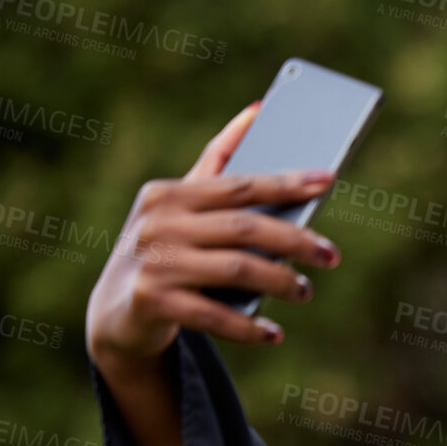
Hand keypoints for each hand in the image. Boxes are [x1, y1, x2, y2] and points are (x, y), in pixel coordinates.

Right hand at [85, 102, 342, 373]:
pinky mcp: (151, 301)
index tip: (328, 181)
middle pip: (245, 228)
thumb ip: (217, 162)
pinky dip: (249, 327)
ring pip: (237, 269)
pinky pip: (215, 315)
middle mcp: (159, 224)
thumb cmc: (165, 248)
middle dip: (296, 241)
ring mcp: (154, 262)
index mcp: (170, 194)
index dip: (287, 183)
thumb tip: (257, 112)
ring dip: (280, 281)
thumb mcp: (182, 205)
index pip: (240, 185)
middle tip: (332, 255)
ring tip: (304, 291)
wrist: (114, 311)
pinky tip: (273, 333)